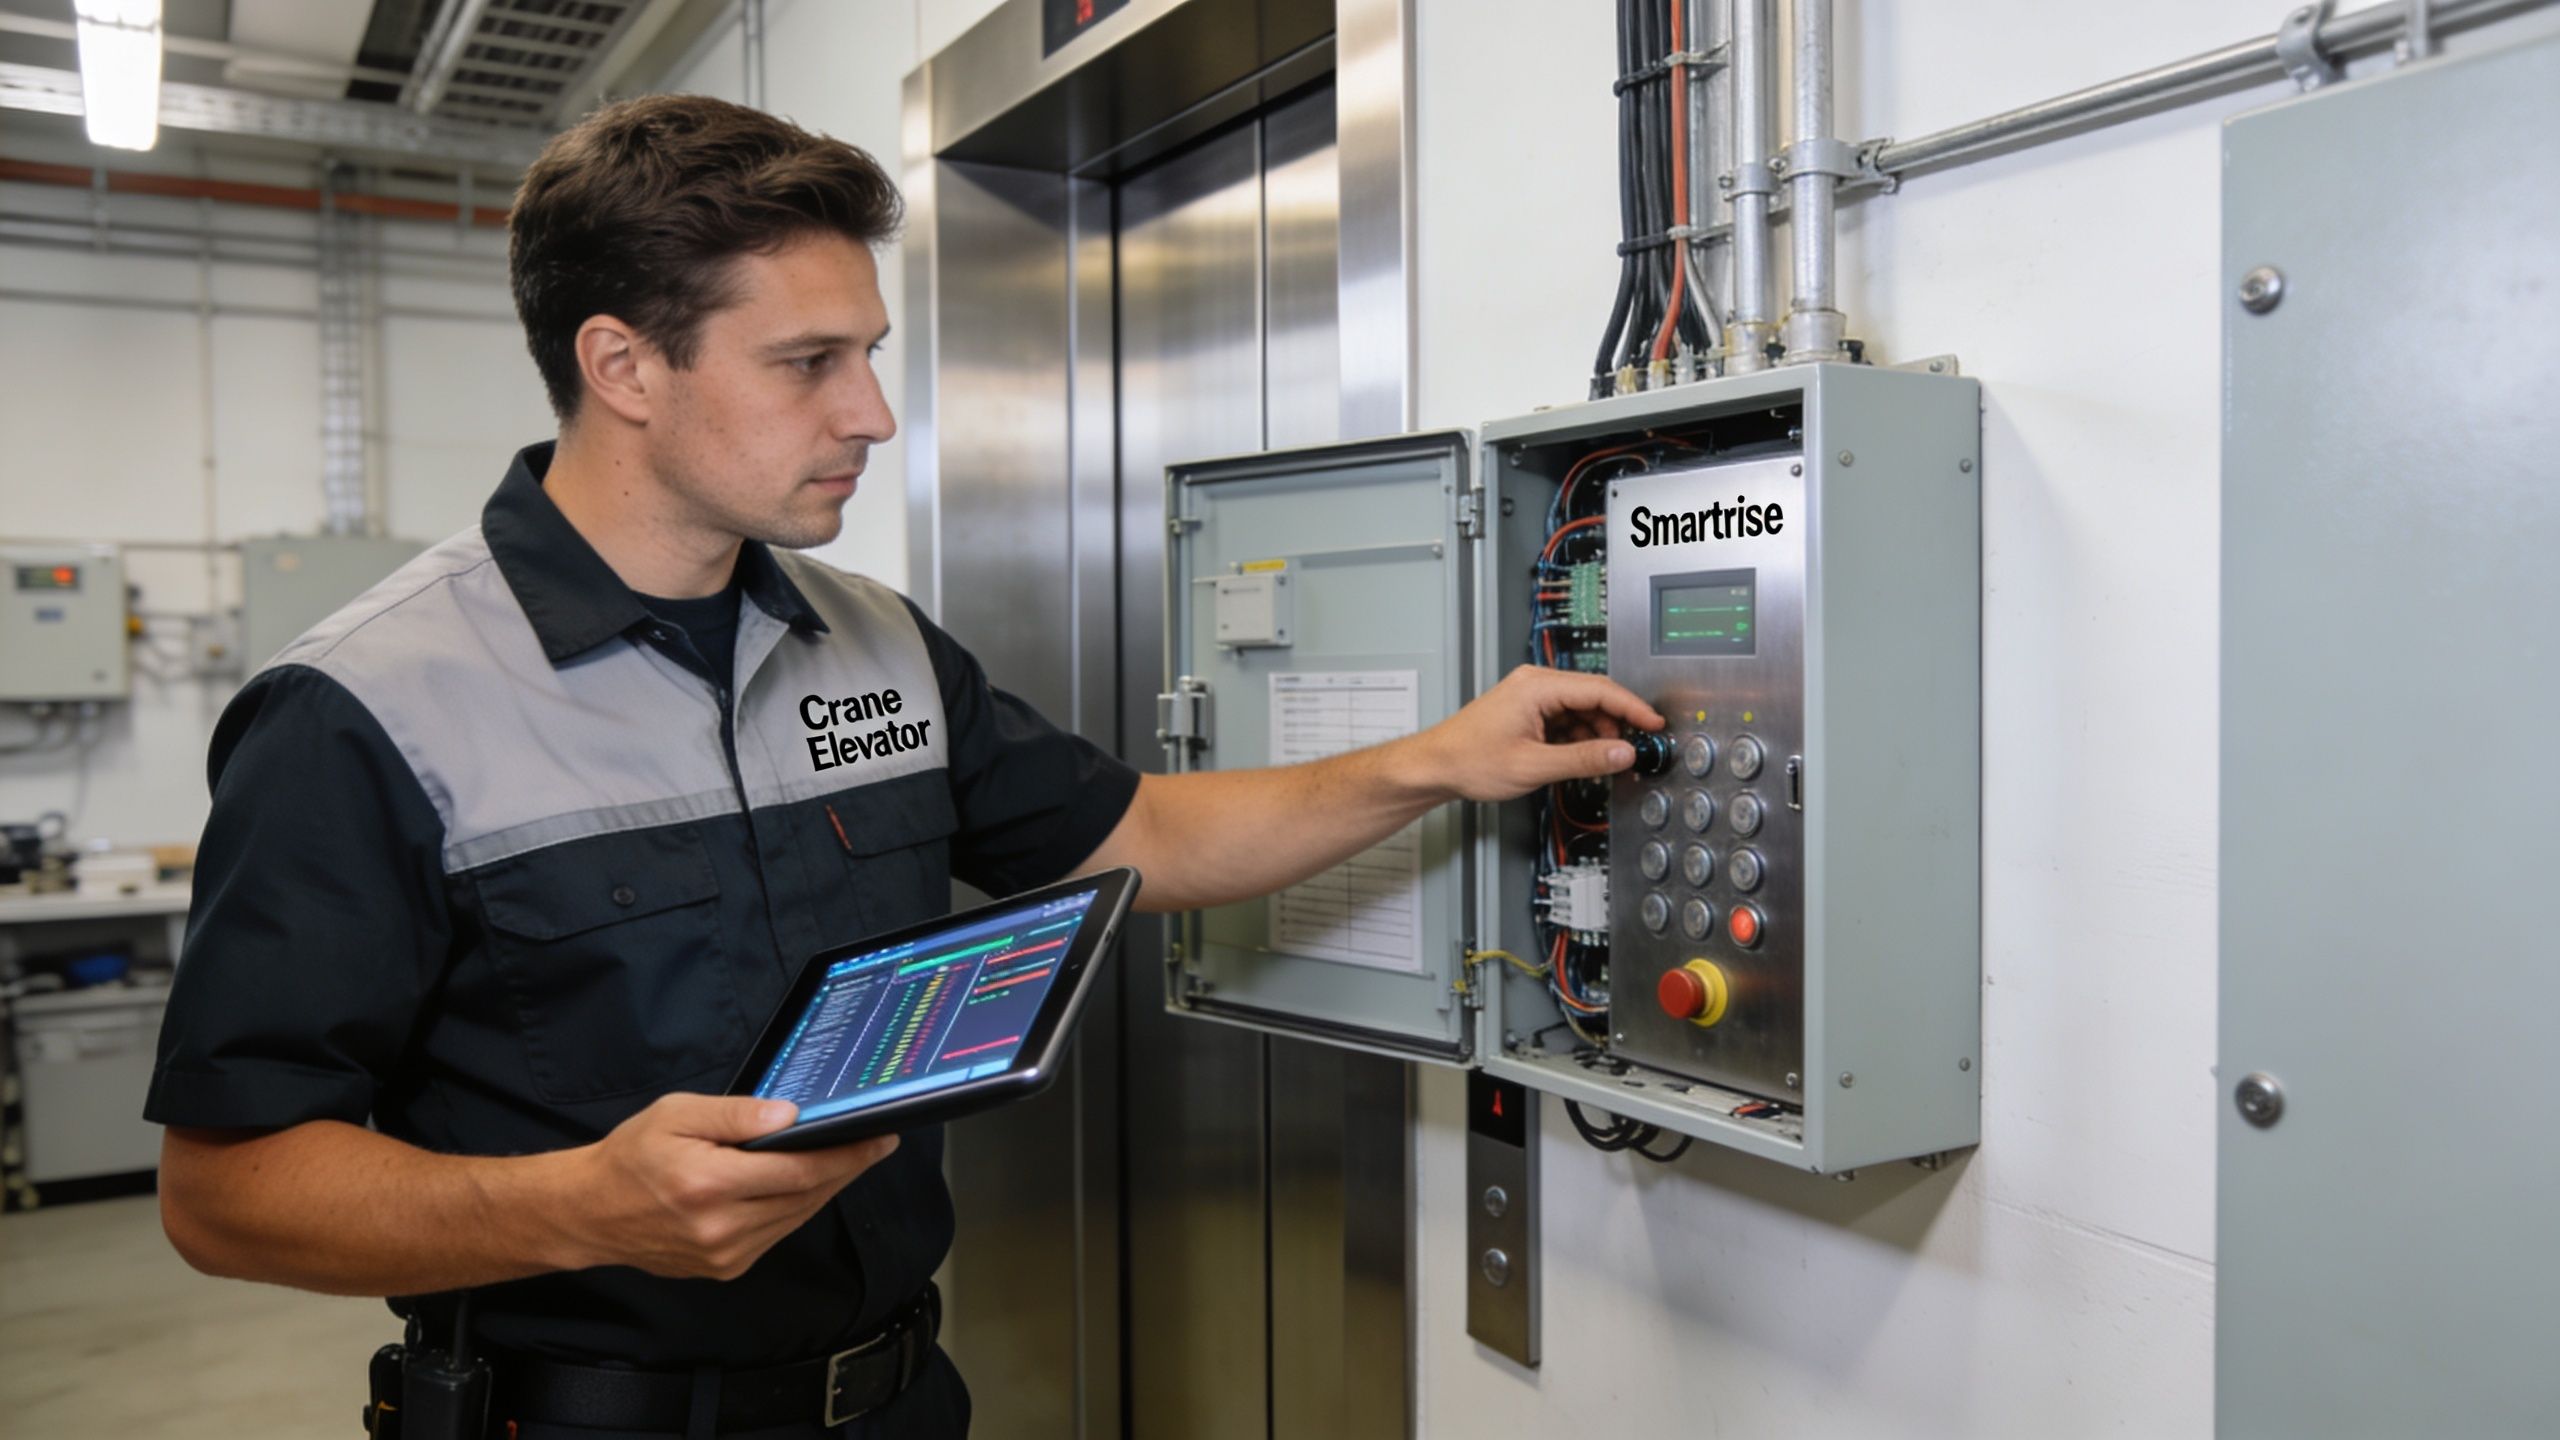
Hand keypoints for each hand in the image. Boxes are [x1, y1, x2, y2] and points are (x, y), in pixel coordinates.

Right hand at [559, 1094, 897, 1280]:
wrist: (590, 1213)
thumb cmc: (631, 1156)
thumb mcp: (677, 1114)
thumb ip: (736, 1116)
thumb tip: (790, 1116)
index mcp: (710, 1184)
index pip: (799, 1171)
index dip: (846, 1155)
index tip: (879, 1138)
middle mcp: (721, 1227)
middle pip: (806, 1196)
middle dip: (846, 1168)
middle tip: (876, 1144)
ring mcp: (725, 1255)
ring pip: (796, 1217)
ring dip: (825, 1189)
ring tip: (847, 1160)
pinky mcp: (725, 1269)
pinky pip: (776, 1234)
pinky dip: (796, 1208)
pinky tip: (806, 1185)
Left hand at [1412, 665, 1663, 802]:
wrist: (1435, 766)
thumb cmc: (1468, 760)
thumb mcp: (1534, 765)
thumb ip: (1584, 759)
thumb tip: (1622, 754)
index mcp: (1537, 687)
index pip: (1600, 689)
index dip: (1632, 708)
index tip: (1653, 724)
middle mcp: (1535, 684)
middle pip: (1593, 696)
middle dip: (1615, 724)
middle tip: (1630, 750)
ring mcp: (1531, 697)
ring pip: (1581, 710)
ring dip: (1596, 734)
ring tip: (1600, 761)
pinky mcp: (1527, 711)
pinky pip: (1565, 719)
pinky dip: (1578, 738)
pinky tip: (1579, 758)